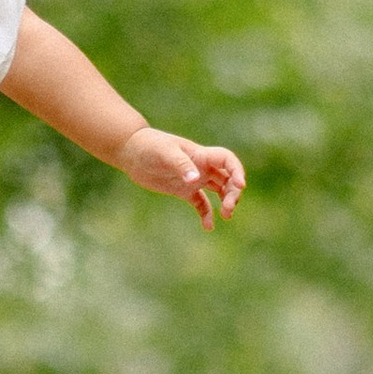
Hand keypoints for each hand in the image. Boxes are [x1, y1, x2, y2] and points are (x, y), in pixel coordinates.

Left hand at [113, 126, 244, 226]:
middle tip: (228, 210)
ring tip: (226, 216)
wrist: (132, 153)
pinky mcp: (184, 190)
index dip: (237, 171)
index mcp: (201, 155)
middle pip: (228, 178)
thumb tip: (195, 180)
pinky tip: (209, 226)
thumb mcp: (165, 153)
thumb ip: (181, 165)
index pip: (227, 160)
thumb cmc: (149, 147)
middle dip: (233, 193)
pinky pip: (201, 203)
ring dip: (226, 202)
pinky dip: (207, 214)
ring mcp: (194, 179)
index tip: (240, 186)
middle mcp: (202, 166)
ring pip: (219, 190)